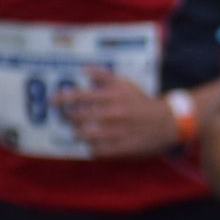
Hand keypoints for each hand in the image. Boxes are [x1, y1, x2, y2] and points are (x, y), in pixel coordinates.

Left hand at [58, 71, 180, 159]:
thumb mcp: (125, 84)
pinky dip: (91, 147)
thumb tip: (82, 69)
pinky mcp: (121, 148)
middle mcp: (112, 113)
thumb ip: (103, 75)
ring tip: (79, 131)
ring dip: (78, 133)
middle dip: (68, 118)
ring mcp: (116, 132)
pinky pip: (96, 150)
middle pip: (77, 117)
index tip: (52, 101)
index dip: (61, 98)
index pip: (79, 96)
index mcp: (113, 96)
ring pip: (84, 135)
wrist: (168, 122)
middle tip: (67, 117)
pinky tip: (93, 143)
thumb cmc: (142, 102)